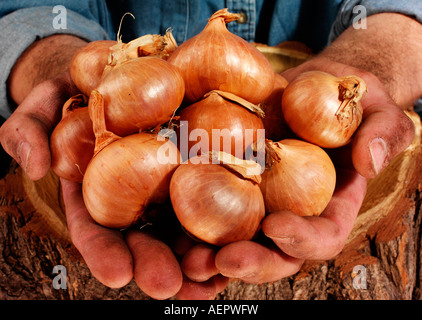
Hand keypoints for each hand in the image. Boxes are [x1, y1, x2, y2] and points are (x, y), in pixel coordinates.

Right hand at [0, 75, 227, 298]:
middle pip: (144, 238)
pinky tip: (237, 240)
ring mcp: (167, 183)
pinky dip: (225, 221)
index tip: (117, 274)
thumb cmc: (78, 91)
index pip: (96, 230)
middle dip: (155, 265)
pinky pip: (212, 193)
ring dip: (196, 257)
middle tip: (167, 286)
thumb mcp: (45, 104)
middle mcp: (134, 197)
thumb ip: (29, 131)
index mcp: (96, 192)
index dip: (104, 252)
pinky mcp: (197, 165)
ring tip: (210, 278)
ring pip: (182, 227)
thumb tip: (36, 166)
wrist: (121, 70)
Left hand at [196, 58, 414, 284]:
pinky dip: (187, 222)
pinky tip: (165, 225)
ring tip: (187, 257)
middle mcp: (291, 213)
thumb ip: (381, 135)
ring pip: (234, 240)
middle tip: (222, 260)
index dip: (303, 239)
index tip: (276, 225)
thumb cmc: (350, 103)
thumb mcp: (377, 113)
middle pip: (273, 252)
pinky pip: (206, 207)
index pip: (323, 237)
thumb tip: (368, 161)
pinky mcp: (228, 183)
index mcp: (329, 207)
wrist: (312, 89)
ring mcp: (257, 201)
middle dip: (250, 261)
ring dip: (210, 256)